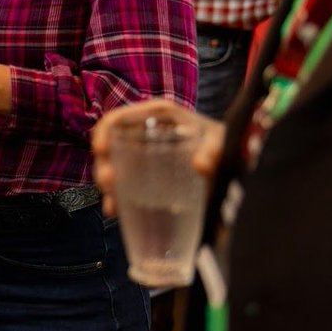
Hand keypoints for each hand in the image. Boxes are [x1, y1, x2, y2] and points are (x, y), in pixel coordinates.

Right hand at [91, 99, 224, 215]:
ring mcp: (141, 158)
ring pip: (113, 169)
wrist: (231, 161)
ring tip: (114, 204)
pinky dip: (118, 200)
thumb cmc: (223, 143)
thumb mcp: (220, 141)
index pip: (118, 118)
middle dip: (103, 165)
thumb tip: (201, 166)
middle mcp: (142, 135)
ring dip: (108, 186)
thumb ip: (214, 150)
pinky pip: (123, 188)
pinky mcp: (145, 179)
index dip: (103, 131)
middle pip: (110, 147)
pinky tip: (117, 213)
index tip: (101, 150)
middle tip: (109, 183)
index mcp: (155, 117)